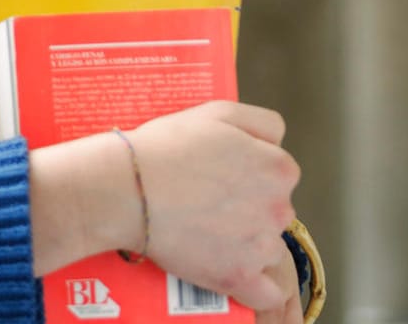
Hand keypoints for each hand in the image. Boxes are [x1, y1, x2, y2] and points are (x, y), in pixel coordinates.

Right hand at [123, 100, 300, 312]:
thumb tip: (278, 141)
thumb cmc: (165, 148)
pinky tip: (235, 275)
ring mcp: (261, 245)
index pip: (278, 176)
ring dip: (246, 246)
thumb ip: (262, 122)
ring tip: (204, 235)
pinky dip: (255, 289)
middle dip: (249, 210)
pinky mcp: (239, 276)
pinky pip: (266, 294)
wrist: (127, 188)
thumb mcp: (218, 112)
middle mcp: (280, 207)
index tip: (220, 178)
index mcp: (279, 168)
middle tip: (206, 204)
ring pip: (268, 250)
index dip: (248, 175)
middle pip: (274, 213)